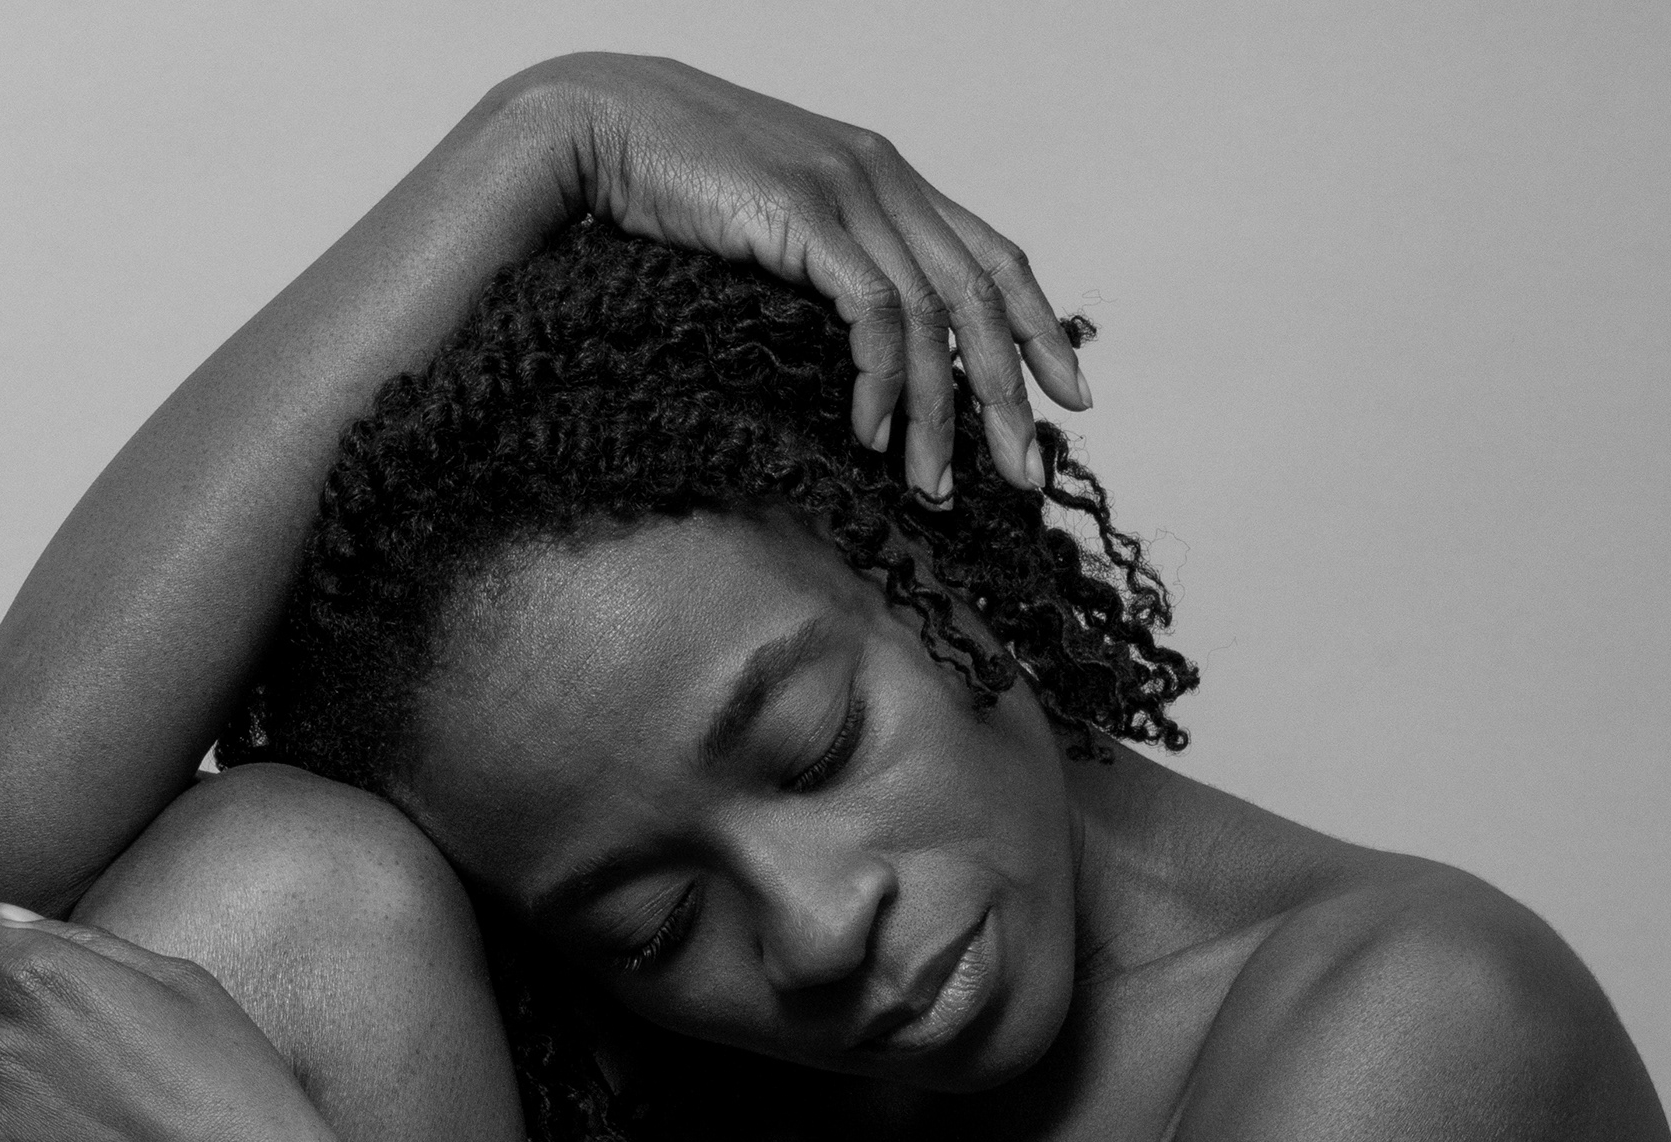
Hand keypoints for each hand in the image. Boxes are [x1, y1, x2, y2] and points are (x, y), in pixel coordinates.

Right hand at [488, 55, 1091, 500]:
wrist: (600, 126)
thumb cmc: (665, 186)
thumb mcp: (766, 226)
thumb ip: (819, 263)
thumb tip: (848, 346)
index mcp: (885, 174)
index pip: (995, 255)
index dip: (1041, 328)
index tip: (1070, 399)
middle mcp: (883, 176)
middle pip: (983, 292)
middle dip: (1012, 391)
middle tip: (1026, 471)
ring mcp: (849, 191)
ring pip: (934, 316)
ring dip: (941, 414)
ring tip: (936, 486)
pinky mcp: (807, 216)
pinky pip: (874, 313)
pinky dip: (883, 382)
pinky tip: (870, 437)